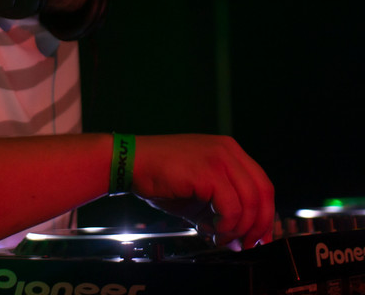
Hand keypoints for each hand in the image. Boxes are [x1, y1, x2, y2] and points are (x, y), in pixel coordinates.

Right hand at [133, 134, 273, 248]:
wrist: (130, 163)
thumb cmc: (160, 176)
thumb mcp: (199, 193)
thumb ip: (223, 210)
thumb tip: (240, 240)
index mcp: (229, 150)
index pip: (262, 184)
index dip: (265, 215)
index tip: (258, 238)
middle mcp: (228, 150)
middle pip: (263, 193)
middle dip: (257, 226)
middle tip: (243, 245)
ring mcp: (219, 158)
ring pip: (250, 203)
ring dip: (236, 230)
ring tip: (217, 237)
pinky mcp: (208, 172)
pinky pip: (231, 208)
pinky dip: (224, 227)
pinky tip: (207, 230)